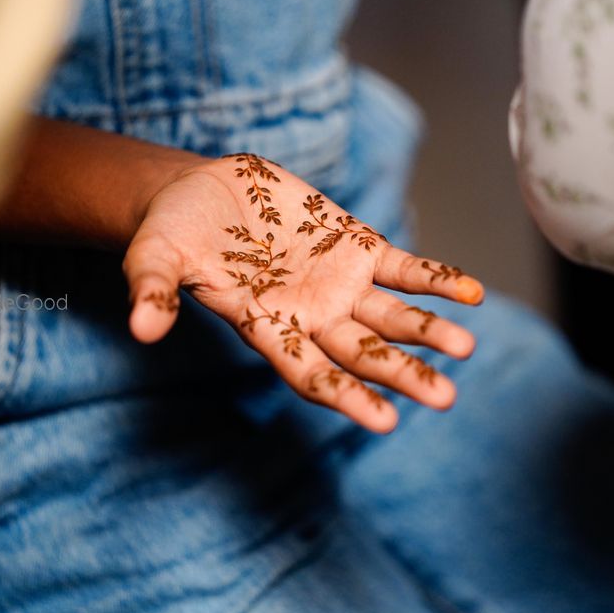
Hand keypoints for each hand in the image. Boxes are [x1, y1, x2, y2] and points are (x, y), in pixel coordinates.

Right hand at [123, 154, 483, 432]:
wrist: (203, 191)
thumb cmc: (173, 232)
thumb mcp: (153, 257)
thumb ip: (152, 291)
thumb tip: (141, 327)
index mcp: (266, 327)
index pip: (312, 373)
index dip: (347, 396)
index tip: (386, 421)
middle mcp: (311, 315)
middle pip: (364, 354)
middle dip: (403, 375)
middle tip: (444, 398)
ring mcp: (338, 283)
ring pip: (392, 317)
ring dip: (428, 332)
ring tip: (467, 349)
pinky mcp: (354, 245)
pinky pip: (403, 268)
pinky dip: (436, 280)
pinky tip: (472, 294)